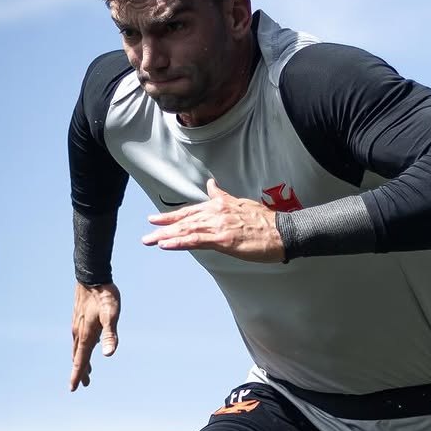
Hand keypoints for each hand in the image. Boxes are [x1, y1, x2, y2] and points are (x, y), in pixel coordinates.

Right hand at [70, 282, 120, 390]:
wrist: (92, 276)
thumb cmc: (105, 296)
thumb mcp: (112, 316)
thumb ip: (110, 335)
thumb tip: (109, 354)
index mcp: (86, 335)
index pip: (80, 360)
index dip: (77, 375)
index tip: (73, 388)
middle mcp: (78, 332)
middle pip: (79, 357)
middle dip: (80, 371)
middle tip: (82, 384)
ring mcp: (77, 325)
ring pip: (78, 348)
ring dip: (81, 360)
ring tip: (86, 370)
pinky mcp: (79, 318)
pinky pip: (78, 339)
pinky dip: (81, 348)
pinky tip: (87, 347)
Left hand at [142, 178, 282, 261]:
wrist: (283, 232)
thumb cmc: (266, 221)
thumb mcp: (242, 203)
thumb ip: (223, 196)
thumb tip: (211, 185)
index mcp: (220, 205)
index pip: (190, 211)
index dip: (172, 216)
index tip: (156, 219)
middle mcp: (216, 213)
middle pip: (184, 221)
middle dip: (163, 227)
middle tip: (146, 233)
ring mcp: (219, 226)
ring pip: (186, 230)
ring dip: (165, 236)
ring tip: (150, 240)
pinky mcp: (223, 239)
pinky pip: (195, 241)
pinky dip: (178, 242)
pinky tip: (165, 244)